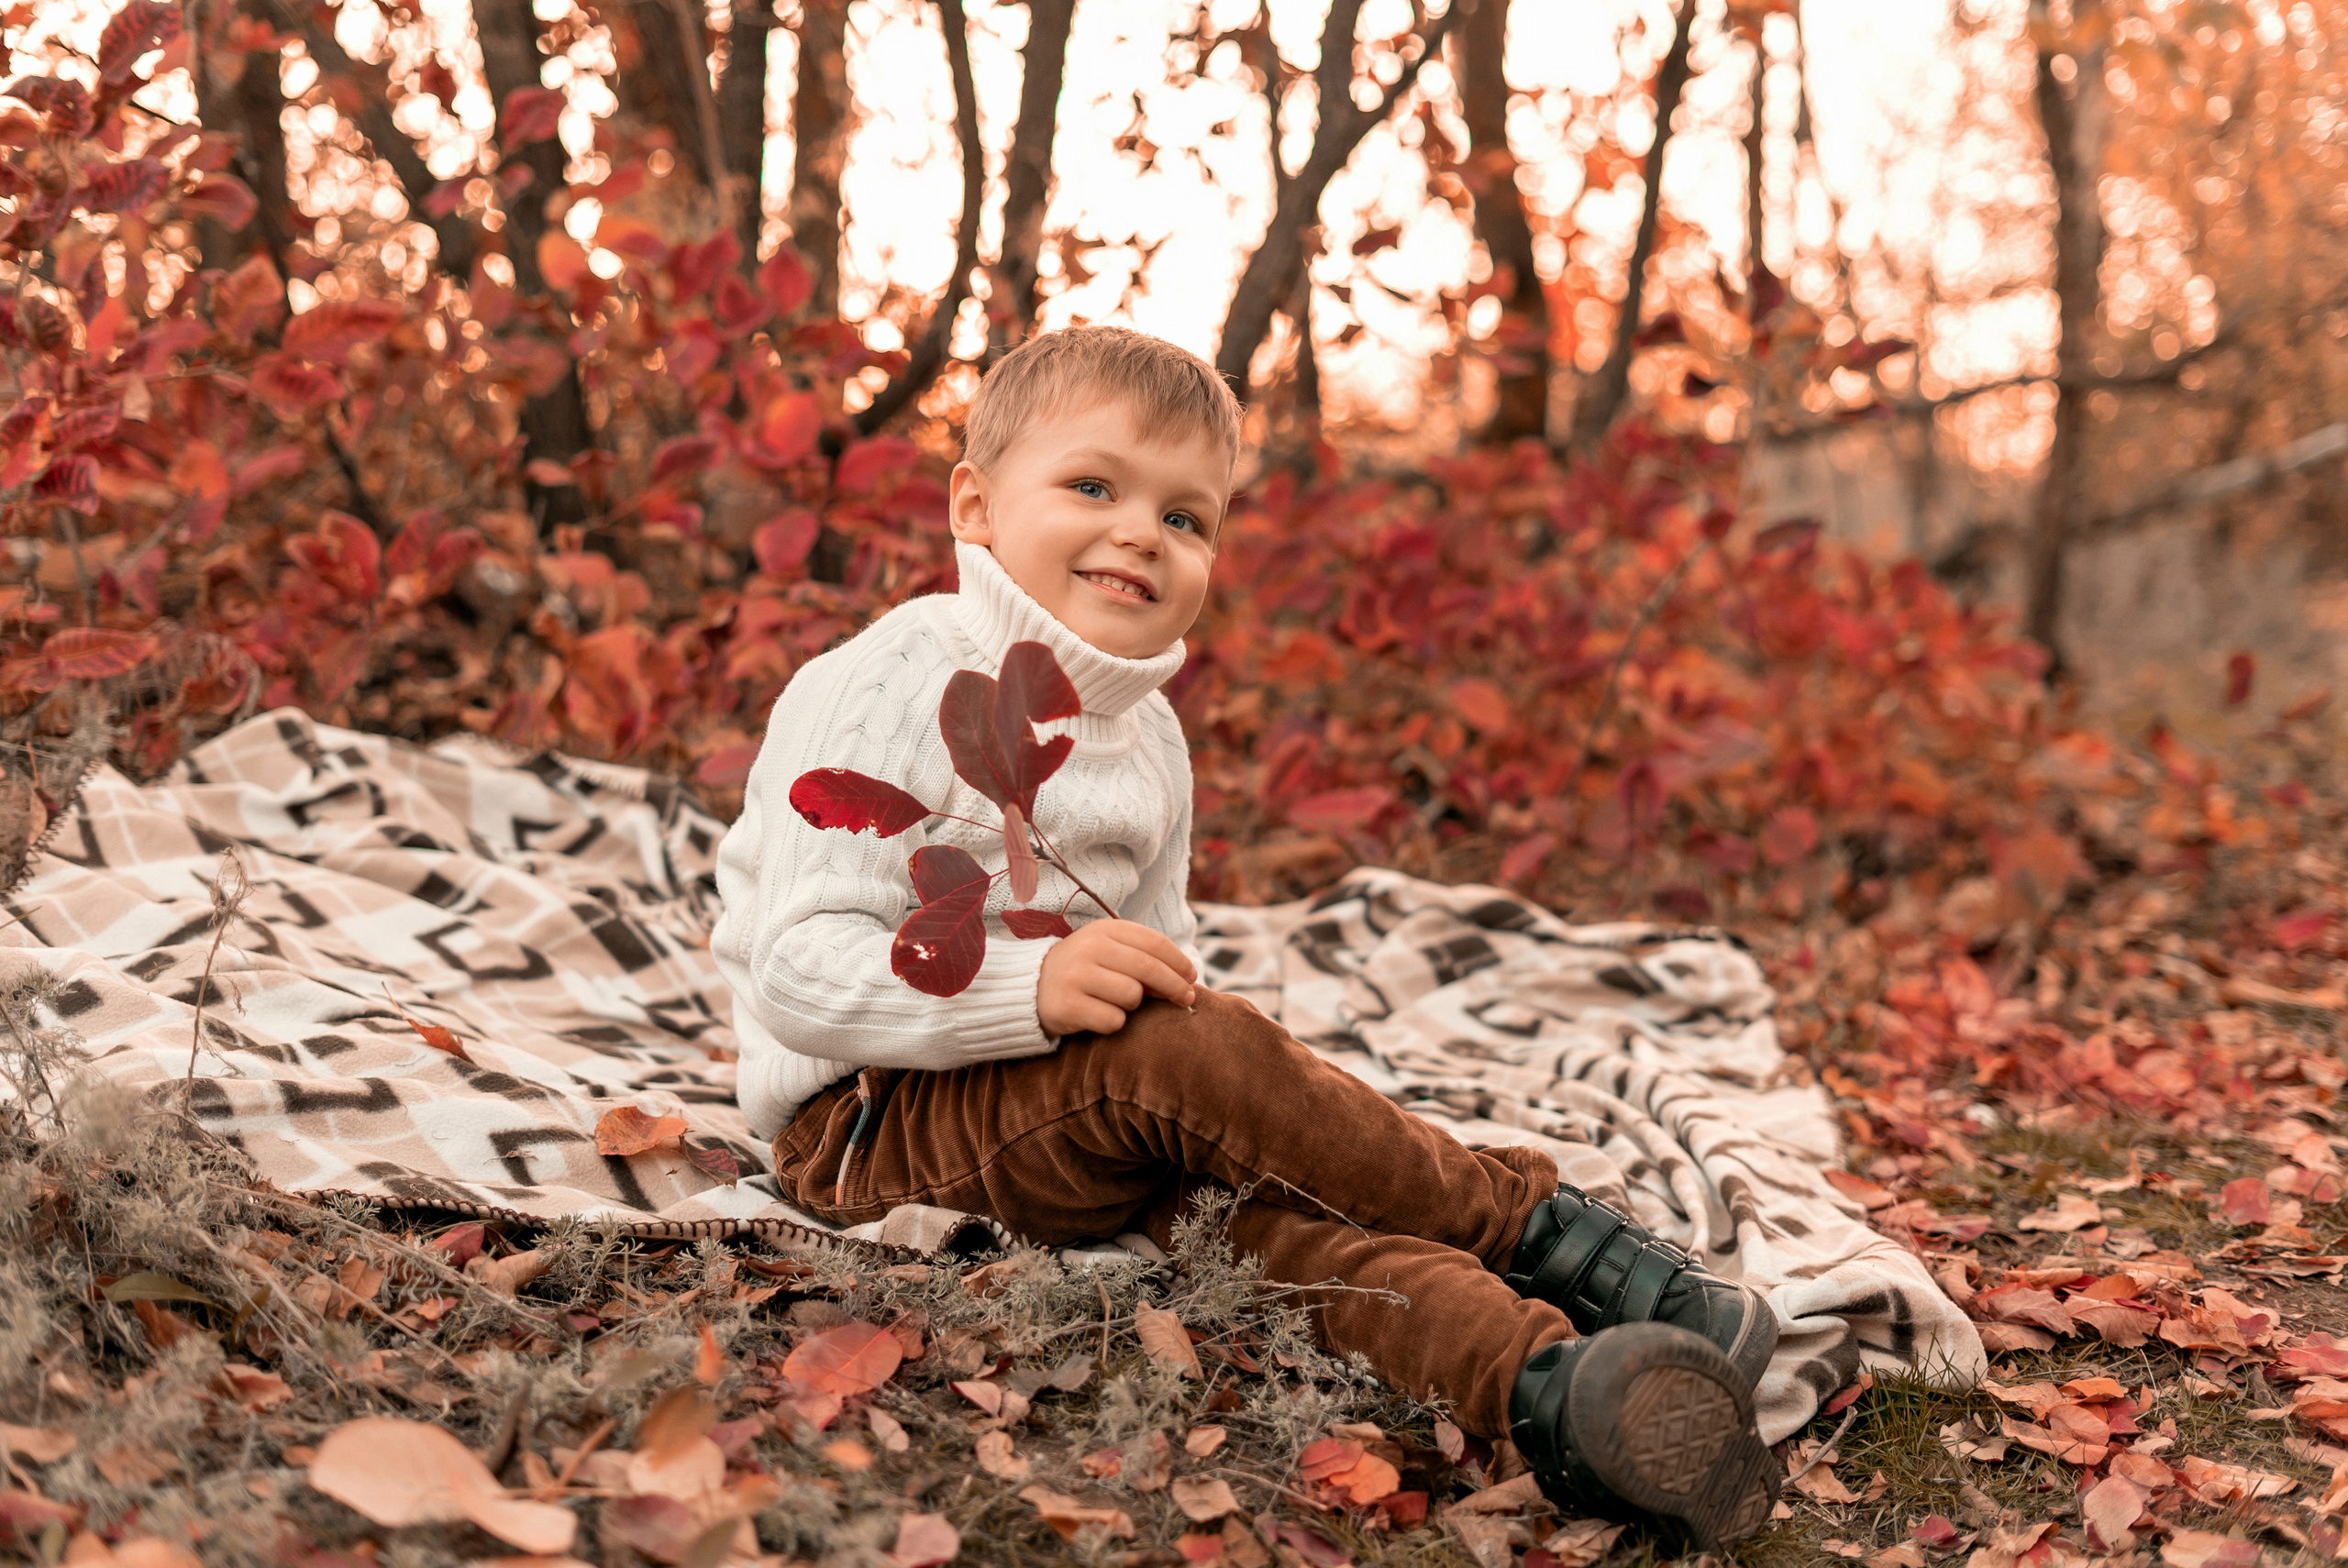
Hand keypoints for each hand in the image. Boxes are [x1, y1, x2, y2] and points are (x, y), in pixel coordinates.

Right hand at [1036, 919, 1197, 1036]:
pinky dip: (1114, 1022)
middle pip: (1148, 968)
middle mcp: (1089, 948)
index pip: (1154, 942)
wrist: (1032, 986)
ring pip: (1132, 995)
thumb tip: (1187, 981)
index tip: (1192, 977)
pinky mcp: (1067, 1005)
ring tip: (1116, 1001)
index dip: (1179, 962)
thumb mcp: (1111, 953)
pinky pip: (1113, 1020)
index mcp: (1104, 930)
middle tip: (1187, 999)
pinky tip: (1099, 1015)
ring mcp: (1076, 976)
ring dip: (1133, 1005)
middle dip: (1174, 986)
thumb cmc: (1085, 970)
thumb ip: (1145, 959)